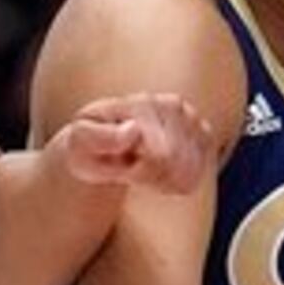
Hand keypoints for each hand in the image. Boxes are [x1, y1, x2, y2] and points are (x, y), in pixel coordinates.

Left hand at [50, 92, 215, 192]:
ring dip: (165, 181)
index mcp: (141, 103)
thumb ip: (102, 137)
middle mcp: (171, 103)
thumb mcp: (80, 143)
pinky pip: (201, 171)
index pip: (159, 155)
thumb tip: (134, 130)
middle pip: (175, 164)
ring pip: (190, 172)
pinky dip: (180, 181)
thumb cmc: (89, 146)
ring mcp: (191, 117)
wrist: (103, 145)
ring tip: (144, 170)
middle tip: (131, 169)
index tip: (120, 169)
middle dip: (151, 178)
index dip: (137, 173)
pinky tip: (161, 173)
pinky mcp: (203, 132)